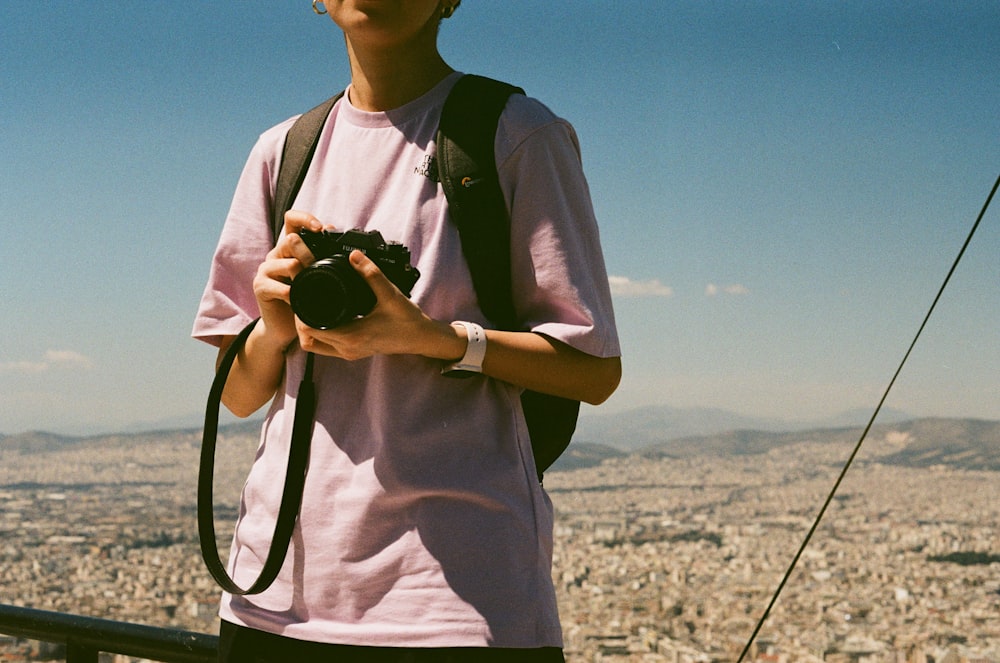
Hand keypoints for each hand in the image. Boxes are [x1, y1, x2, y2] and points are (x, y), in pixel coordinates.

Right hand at [252, 210, 325, 348]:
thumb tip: (342, 241)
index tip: (322, 228)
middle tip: (319, 266)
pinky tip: (300, 302)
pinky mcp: (260, 287)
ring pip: (289, 263)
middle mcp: (276, 254)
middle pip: (291, 240)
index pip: (292, 220)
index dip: (305, 219)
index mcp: (289, 248)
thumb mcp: (315, 276)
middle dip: (310, 253)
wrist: (283, 327)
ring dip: (305, 275)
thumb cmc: (302, 299)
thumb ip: (322, 259)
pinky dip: (296, 296)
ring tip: (311, 288)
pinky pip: (283, 288)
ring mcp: (266, 270)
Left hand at [296, 250, 459, 360]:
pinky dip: (318, 334)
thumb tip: (354, 255)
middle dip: (300, 318)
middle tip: (301, 297)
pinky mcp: (352, 353)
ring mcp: (349, 353)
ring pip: (314, 345)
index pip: (310, 328)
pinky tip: (322, 316)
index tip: (300, 293)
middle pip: (307, 338)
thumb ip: (371, 274)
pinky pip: (326, 347)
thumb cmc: (407, 320)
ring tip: (308, 307)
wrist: (421, 338)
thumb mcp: (389, 294)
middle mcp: (347, 349)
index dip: (300, 310)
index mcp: (352, 336)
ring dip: (308, 329)